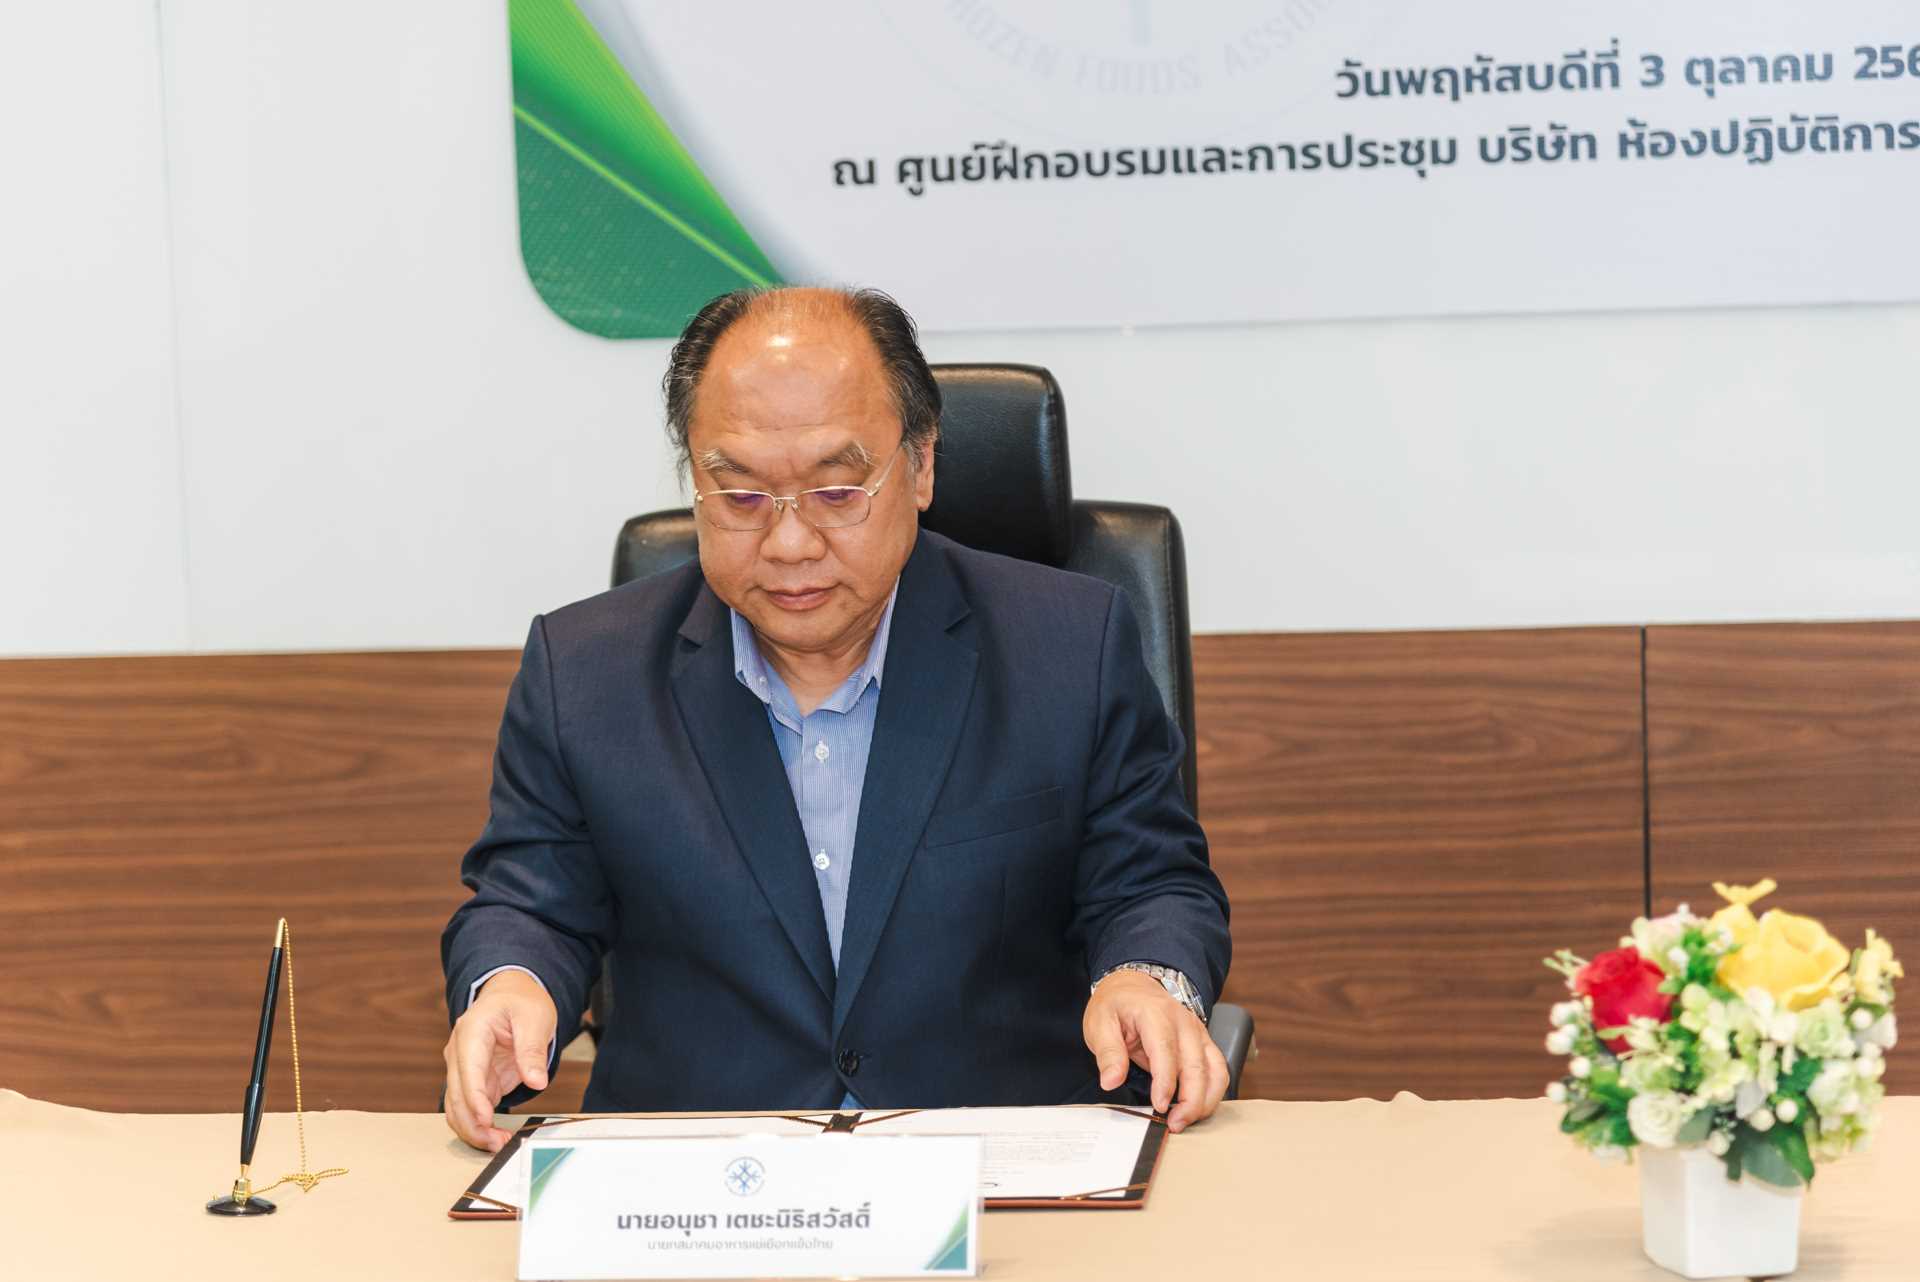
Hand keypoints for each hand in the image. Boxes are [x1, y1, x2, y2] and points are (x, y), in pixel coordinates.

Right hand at [443, 970, 557, 1151]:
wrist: (511, 995)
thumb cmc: (521, 1002)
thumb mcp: (535, 1018)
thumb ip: (532, 1049)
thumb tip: (536, 1081)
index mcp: (472, 1031)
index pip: (468, 1069)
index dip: (474, 1097)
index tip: (485, 1119)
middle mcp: (459, 1052)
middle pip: (457, 1095)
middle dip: (474, 1123)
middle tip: (498, 1142)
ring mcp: (462, 1068)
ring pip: (457, 1107)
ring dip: (473, 1129)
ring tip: (498, 1144)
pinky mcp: (472, 1081)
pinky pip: (468, 1108)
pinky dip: (477, 1126)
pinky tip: (494, 1138)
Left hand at [1082, 970, 1228, 1132]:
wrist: (1134, 986)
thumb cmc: (1117, 1005)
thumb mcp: (1099, 1024)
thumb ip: (1108, 1053)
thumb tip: (1111, 1081)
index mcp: (1156, 1014)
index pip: (1166, 1051)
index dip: (1166, 1083)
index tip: (1160, 1106)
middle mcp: (1184, 1022)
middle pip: (1197, 1065)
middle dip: (1190, 1100)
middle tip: (1174, 1124)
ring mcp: (1198, 1033)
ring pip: (1216, 1071)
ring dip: (1206, 1100)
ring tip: (1186, 1121)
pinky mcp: (1204, 1044)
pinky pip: (1218, 1071)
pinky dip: (1212, 1093)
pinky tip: (1197, 1109)